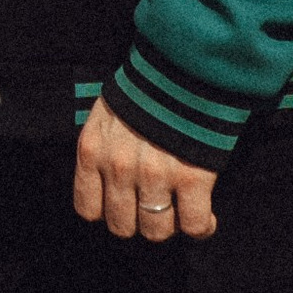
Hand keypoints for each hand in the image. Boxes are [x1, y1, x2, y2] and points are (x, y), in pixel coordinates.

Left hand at [74, 98, 216, 243]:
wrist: (185, 62)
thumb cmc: (146, 87)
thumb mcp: (106, 114)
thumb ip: (103, 148)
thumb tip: (110, 181)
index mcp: (93, 150)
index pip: (87, 209)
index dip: (108, 212)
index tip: (124, 206)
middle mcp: (119, 168)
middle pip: (123, 226)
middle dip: (140, 221)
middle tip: (155, 207)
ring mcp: (155, 175)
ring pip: (157, 231)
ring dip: (170, 225)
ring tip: (179, 210)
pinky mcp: (192, 178)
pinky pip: (193, 224)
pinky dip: (200, 227)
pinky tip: (204, 218)